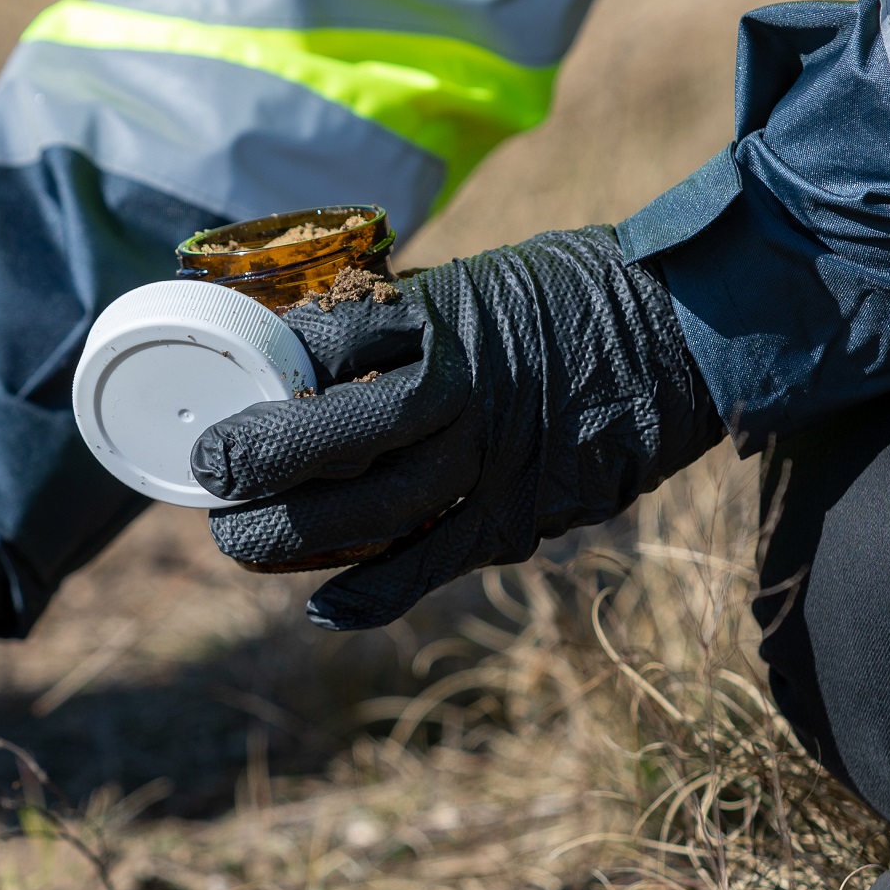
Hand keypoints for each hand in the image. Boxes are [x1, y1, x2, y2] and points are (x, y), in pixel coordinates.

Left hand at [188, 226, 722, 629]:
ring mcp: (494, 466)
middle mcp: (462, 399)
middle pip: (335, 447)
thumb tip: (290, 359)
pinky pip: (432, 566)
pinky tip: (320, 606)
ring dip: (292, 539)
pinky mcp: (520, 516)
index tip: (219, 414)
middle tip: (207, 483)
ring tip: (237, 542)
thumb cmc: (562, 297)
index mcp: (443, 326)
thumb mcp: (468, 283)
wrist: (681, 332)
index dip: (263, 391)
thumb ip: (387, 323)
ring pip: (372, 518)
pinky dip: (371, 595)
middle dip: (258, 471)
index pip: (327, 356)